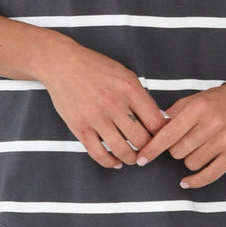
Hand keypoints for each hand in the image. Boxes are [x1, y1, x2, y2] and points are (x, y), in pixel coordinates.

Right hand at [38, 35, 166, 168]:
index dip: (163, 134)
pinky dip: (110, 162)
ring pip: (122, 150)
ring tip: (133, 157)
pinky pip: (98, 154)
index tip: (162, 137)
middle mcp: (114, 103)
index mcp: (129, 88)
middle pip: (142, 139)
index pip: (156, 121)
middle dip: (148, 149)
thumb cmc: (95, 67)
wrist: (62, 64)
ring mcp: (96, 117)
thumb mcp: (125, 74)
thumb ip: (141, 96)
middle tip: (149, 150)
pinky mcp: (79, 127)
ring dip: (131, 158)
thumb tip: (159, 119)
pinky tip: (115, 161)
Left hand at [134, 83, 225, 188]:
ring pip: (191, 163)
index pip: (168, 133)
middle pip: (178, 151)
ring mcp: (225, 140)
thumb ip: (172, 115)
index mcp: (197, 108)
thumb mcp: (192, 100)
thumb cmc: (216, 101)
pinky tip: (186, 182)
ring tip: (196, 149)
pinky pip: (210, 175)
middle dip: (174, 150)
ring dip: (188, 160)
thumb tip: (151, 131)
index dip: (152, 148)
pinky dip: (195, 181)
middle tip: (182, 142)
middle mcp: (211, 124)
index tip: (142, 159)